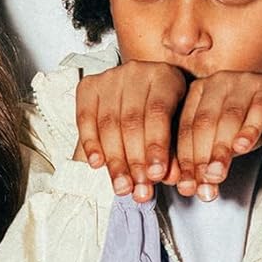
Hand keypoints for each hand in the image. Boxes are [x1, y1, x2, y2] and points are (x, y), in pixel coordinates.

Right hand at [73, 62, 189, 202]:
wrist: (140, 91)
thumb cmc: (162, 114)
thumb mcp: (175, 127)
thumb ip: (174, 152)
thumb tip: (168, 177)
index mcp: (166, 77)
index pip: (158, 113)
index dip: (156, 146)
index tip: (156, 176)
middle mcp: (137, 71)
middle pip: (132, 121)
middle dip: (133, 161)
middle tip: (137, 189)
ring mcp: (110, 77)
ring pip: (108, 123)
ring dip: (114, 160)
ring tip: (121, 185)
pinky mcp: (89, 86)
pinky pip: (85, 118)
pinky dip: (90, 143)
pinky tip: (97, 164)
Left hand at [173, 71, 261, 200]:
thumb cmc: (246, 127)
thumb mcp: (222, 144)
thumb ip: (206, 161)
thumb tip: (190, 188)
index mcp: (197, 92)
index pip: (185, 129)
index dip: (185, 160)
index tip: (187, 186)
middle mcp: (217, 82)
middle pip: (203, 123)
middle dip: (201, 158)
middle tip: (203, 183)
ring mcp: (243, 81)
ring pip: (228, 118)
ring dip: (222, 149)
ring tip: (218, 174)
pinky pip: (258, 110)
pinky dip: (249, 131)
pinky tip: (243, 148)